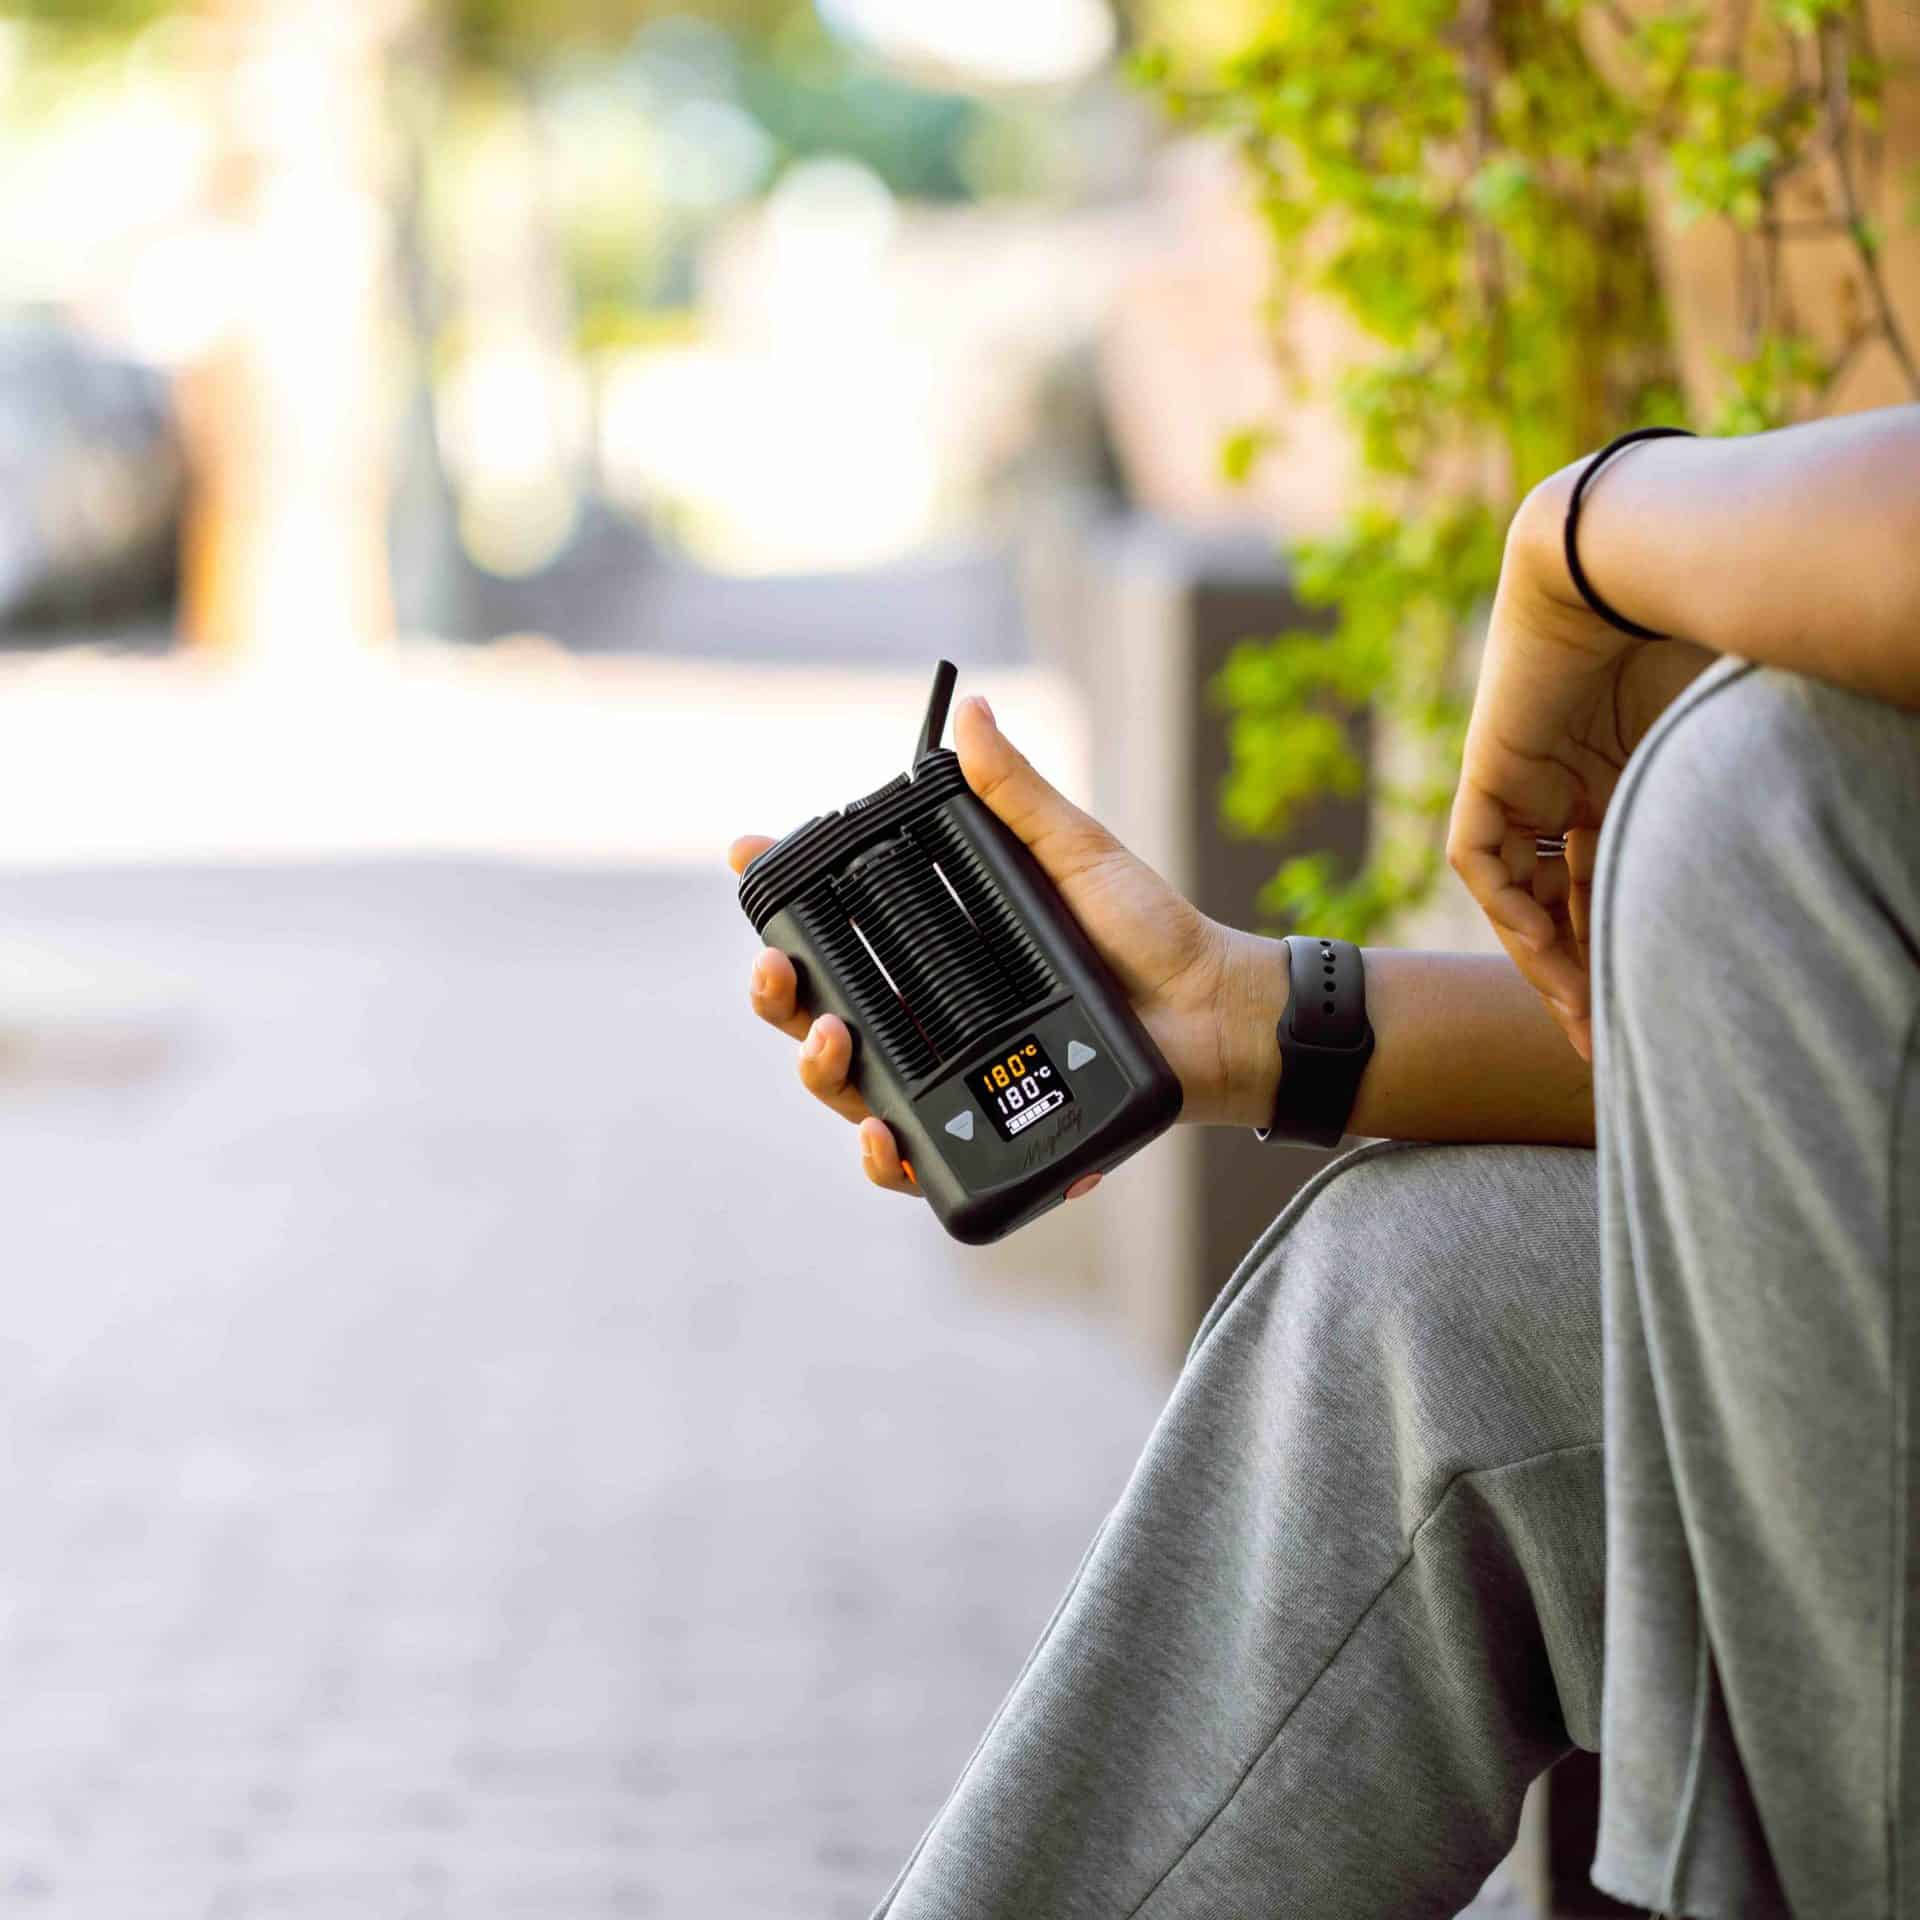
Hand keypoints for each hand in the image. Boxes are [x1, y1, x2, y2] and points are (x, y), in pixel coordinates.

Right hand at [729, 695, 1257, 1197]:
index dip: (783, 899)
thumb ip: (1018, 795)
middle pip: (823, 1018)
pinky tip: (888, 1138)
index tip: (748, 858)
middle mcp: (933, 1018)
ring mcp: (957, 1080)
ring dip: (822, 1075)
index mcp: (939, 949)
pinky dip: (892, 1160)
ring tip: (835, 1047)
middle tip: (780, 978)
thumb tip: (972, 712)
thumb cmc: (1150, 932)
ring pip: (855, 1094)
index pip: (840, 928)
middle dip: (780, 999)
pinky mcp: (990, 1134)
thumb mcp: (1077, 855)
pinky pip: (923, 1163)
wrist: (1215, 1013)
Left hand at [1447, 473, 1713, 1060]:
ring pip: (1525, 893)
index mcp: (1628, 776)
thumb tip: (1852, 839)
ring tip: (1585, 1024)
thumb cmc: (1714, 630)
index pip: (1622, 878)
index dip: (1637, 943)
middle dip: (1589, 974)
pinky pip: (1486, 863)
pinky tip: (1547, 959)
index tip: (1667, 1009)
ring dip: (1548, 960)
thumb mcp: (1737, 740)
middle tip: (1613, 1046)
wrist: (1636, 561)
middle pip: (1574, 899)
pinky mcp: (1490, 773)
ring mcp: (1528, 779)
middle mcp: (1575, 784)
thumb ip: (1762, 794)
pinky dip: (1512, 912)